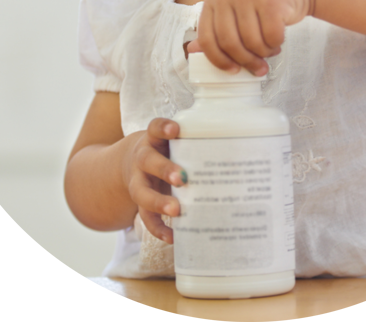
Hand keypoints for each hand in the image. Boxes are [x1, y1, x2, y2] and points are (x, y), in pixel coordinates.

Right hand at [122, 118, 185, 242]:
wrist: (131, 163)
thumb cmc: (164, 149)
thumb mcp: (172, 139)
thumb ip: (193, 140)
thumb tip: (234, 143)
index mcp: (153, 139)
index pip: (154, 128)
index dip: (163, 128)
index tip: (175, 129)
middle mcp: (142, 159)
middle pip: (148, 161)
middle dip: (165, 169)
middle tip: (183, 178)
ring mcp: (138, 181)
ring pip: (142, 192)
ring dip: (158, 202)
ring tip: (177, 210)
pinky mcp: (140, 202)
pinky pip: (145, 217)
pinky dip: (158, 228)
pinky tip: (173, 237)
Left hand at [189, 0, 313, 75]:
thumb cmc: (260, 4)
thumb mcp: (234, 14)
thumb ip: (215, 32)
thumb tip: (192, 51)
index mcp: (213, 1)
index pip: (207, 39)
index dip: (219, 61)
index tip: (233, 71)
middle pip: (230, 44)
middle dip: (246, 61)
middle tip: (259, 68)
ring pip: (252, 43)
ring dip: (264, 53)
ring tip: (270, 48)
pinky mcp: (271, 0)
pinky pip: (271, 36)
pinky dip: (276, 44)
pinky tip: (279, 39)